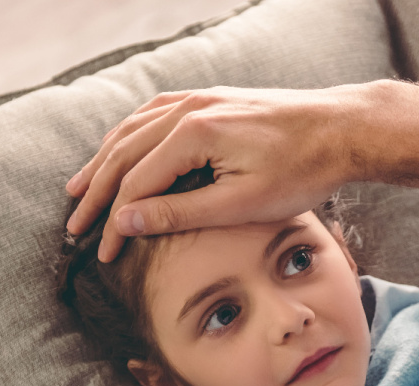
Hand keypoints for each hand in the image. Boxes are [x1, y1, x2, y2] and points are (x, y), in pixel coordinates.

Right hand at [65, 83, 379, 262]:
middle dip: (95, 193)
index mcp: (192, 134)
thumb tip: (126, 221)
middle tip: (74, 227)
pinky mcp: (212, 99)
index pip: (135, 184)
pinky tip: (121, 150)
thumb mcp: (241, 205)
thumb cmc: (301, 171)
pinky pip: (153, 114)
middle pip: (122, 154)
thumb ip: (181, 213)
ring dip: (103, 161)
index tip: (101, 254)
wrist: (343, 129)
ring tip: (79, 188)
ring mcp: (199, 98)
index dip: (113, 223)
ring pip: (132, 130)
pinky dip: (129, 137)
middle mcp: (188, 107)